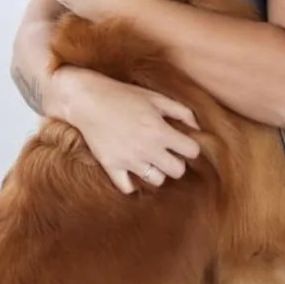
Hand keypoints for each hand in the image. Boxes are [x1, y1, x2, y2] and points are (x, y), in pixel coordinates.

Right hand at [56, 68, 201, 194]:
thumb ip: (181, 112)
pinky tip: (132, 171)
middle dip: (176, 162)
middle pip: (178, 171)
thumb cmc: (123, 95)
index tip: (182, 143)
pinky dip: (132, 183)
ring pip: (156, 180)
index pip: (192, 151)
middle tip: (167, 153)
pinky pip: (128, 187)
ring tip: (149, 160)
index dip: (190, 147)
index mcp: (160, 131)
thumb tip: (197, 128)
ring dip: (157, 171)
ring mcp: (129, 160)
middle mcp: (147, 149)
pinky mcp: (111, 166)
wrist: (87, 100)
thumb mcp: (155, 98)